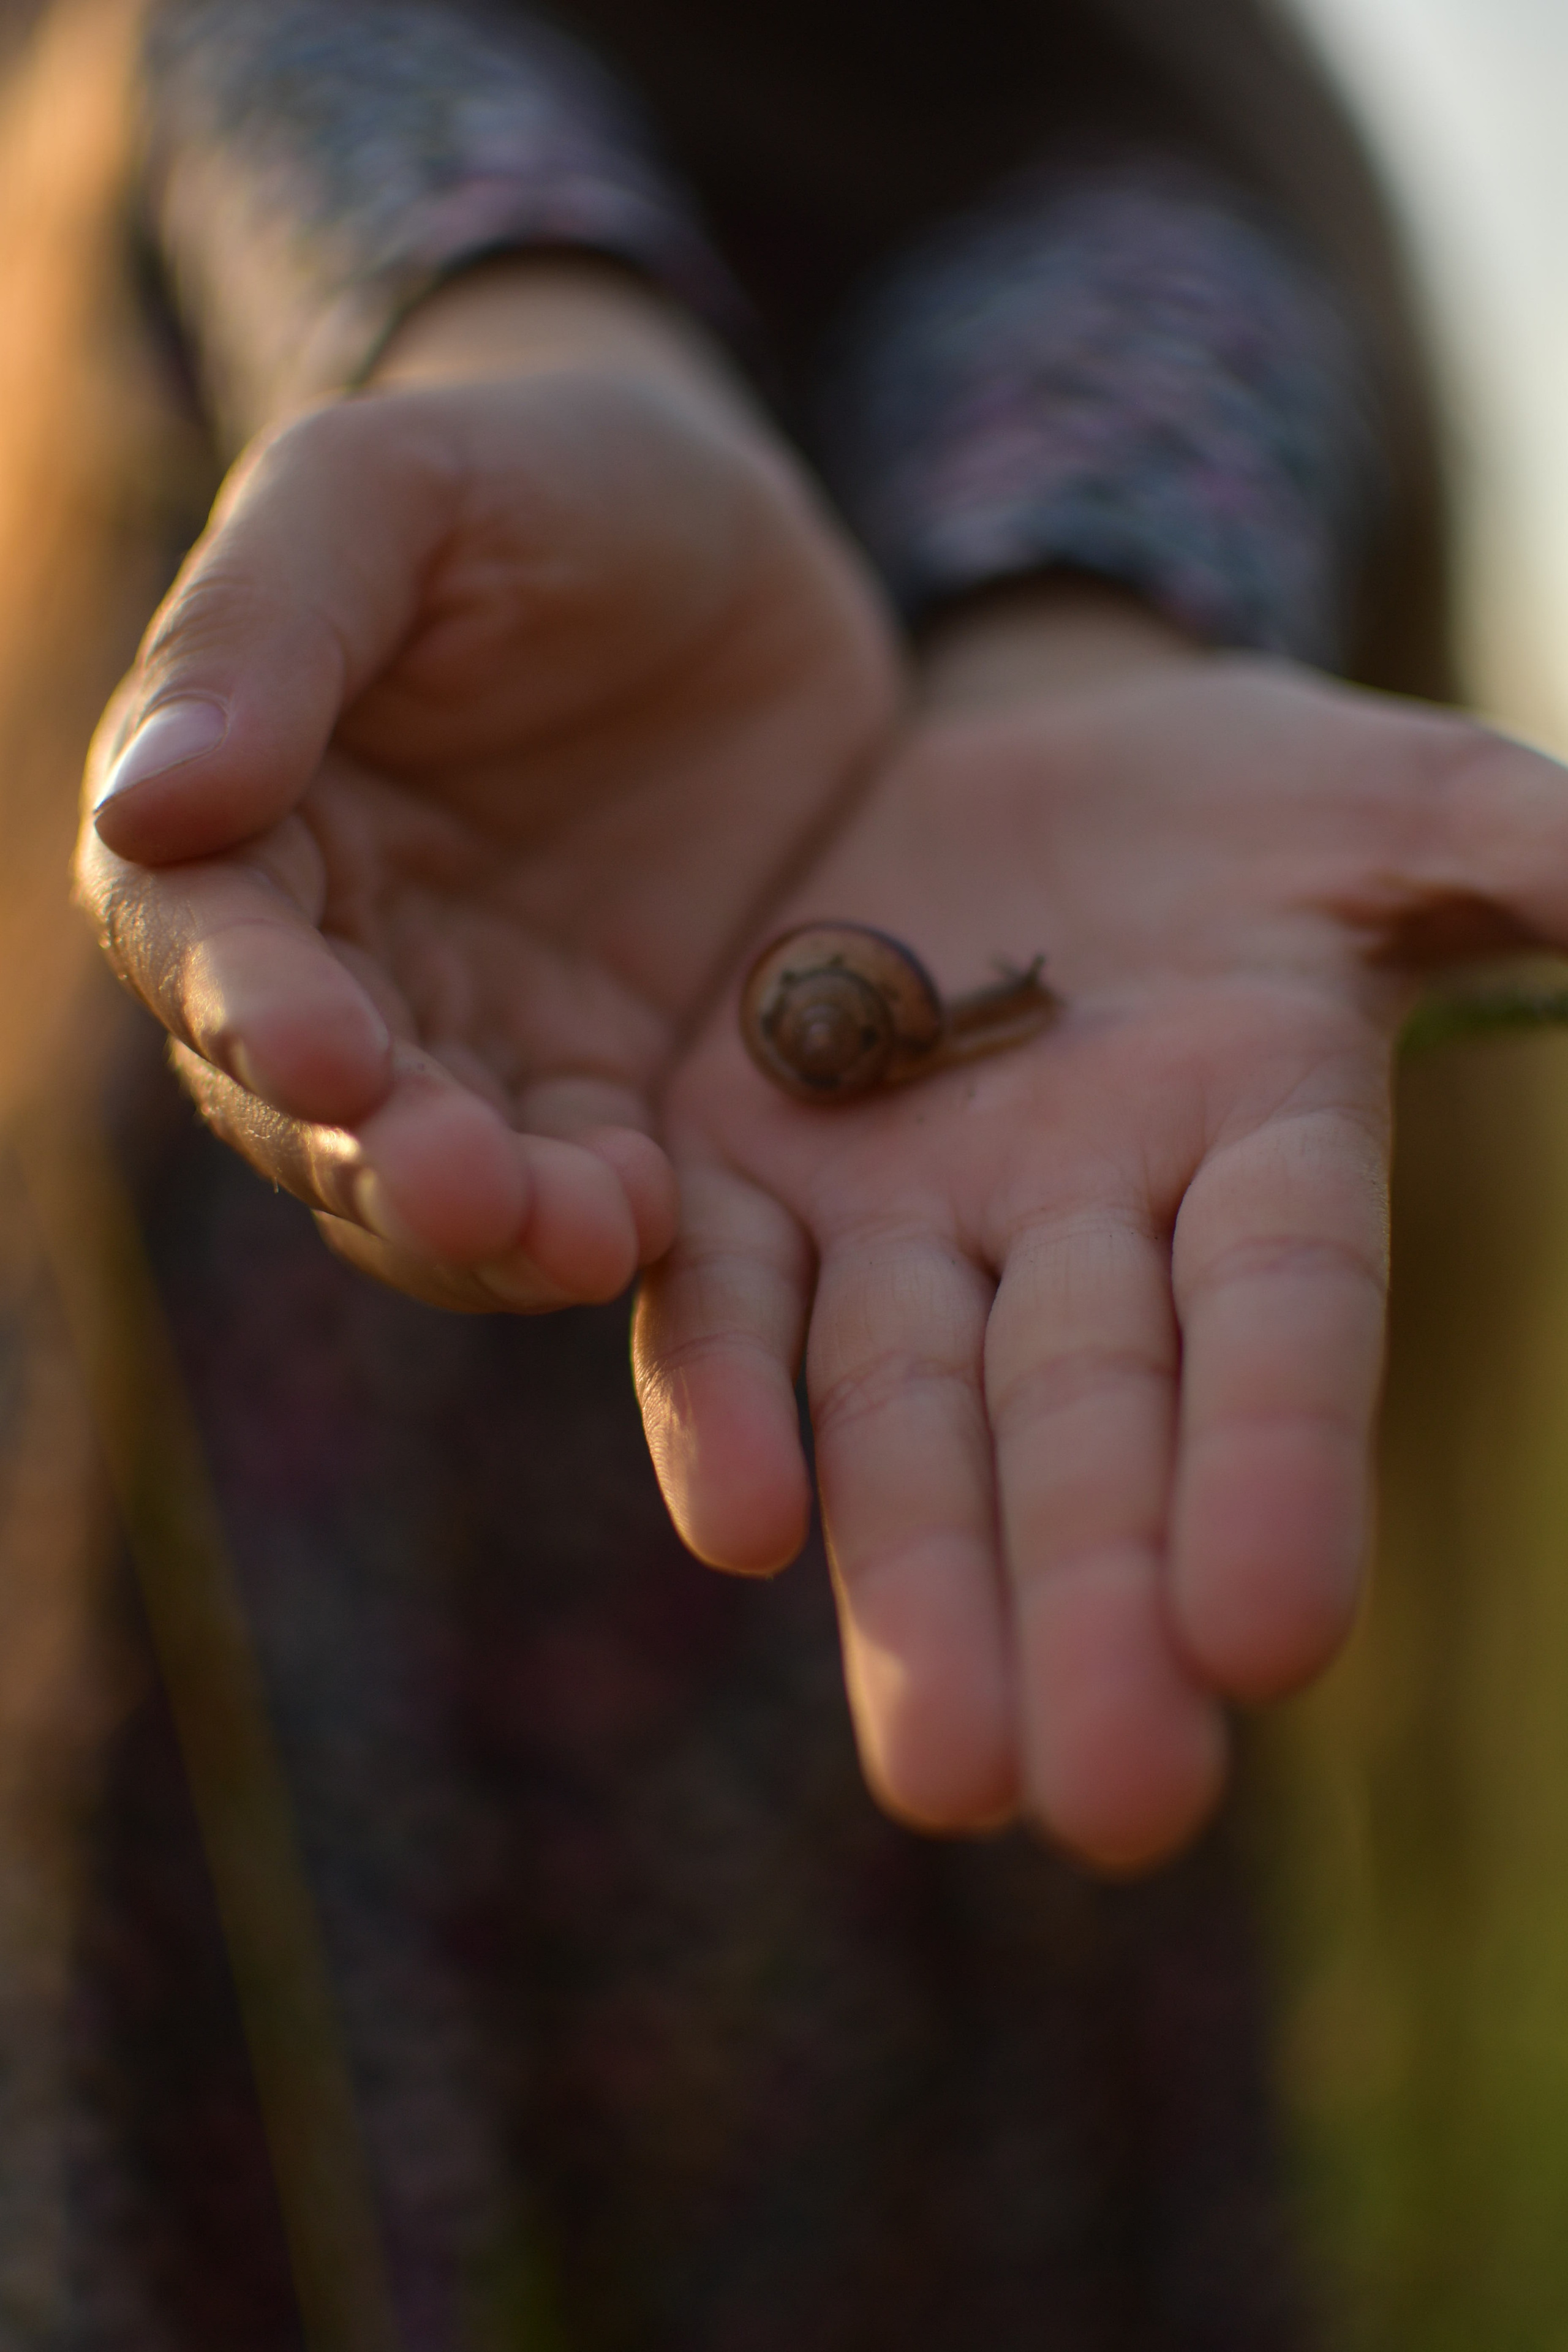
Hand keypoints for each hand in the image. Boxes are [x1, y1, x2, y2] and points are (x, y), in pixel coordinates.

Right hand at [76, 261, 898, 1308]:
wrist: (735, 533)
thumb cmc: (536, 474)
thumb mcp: (394, 491)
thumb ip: (264, 632)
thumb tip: (143, 803)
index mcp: (239, 807)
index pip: (199, 935)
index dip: (246, 1005)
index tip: (319, 1055)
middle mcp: (331, 943)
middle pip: (304, 1098)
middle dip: (373, 1157)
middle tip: (459, 1191)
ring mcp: (467, 1022)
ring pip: (426, 1170)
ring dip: (484, 1225)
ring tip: (577, 1240)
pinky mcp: (598, 1068)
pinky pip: (573, 1175)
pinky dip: (592, 1216)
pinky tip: (644, 1225)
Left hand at [635, 583, 1567, 1868]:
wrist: (1011, 753)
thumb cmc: (1242, 795)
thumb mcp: (1391, 806)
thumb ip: (1519, 861)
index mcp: (1260, 1139)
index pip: (1280, 1319)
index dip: (1278, 1462)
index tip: (1274, 1641)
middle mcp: (1081, 1220)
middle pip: (1088, 1423)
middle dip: (1093, 1598)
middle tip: (1107, 1803)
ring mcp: (902, 1207)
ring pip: (905, 1410)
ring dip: (916, 1582)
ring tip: (943, 1774)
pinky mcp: (743, 1164)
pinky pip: (724, 1296)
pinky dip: (724, 1400)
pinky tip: (740, 1523)